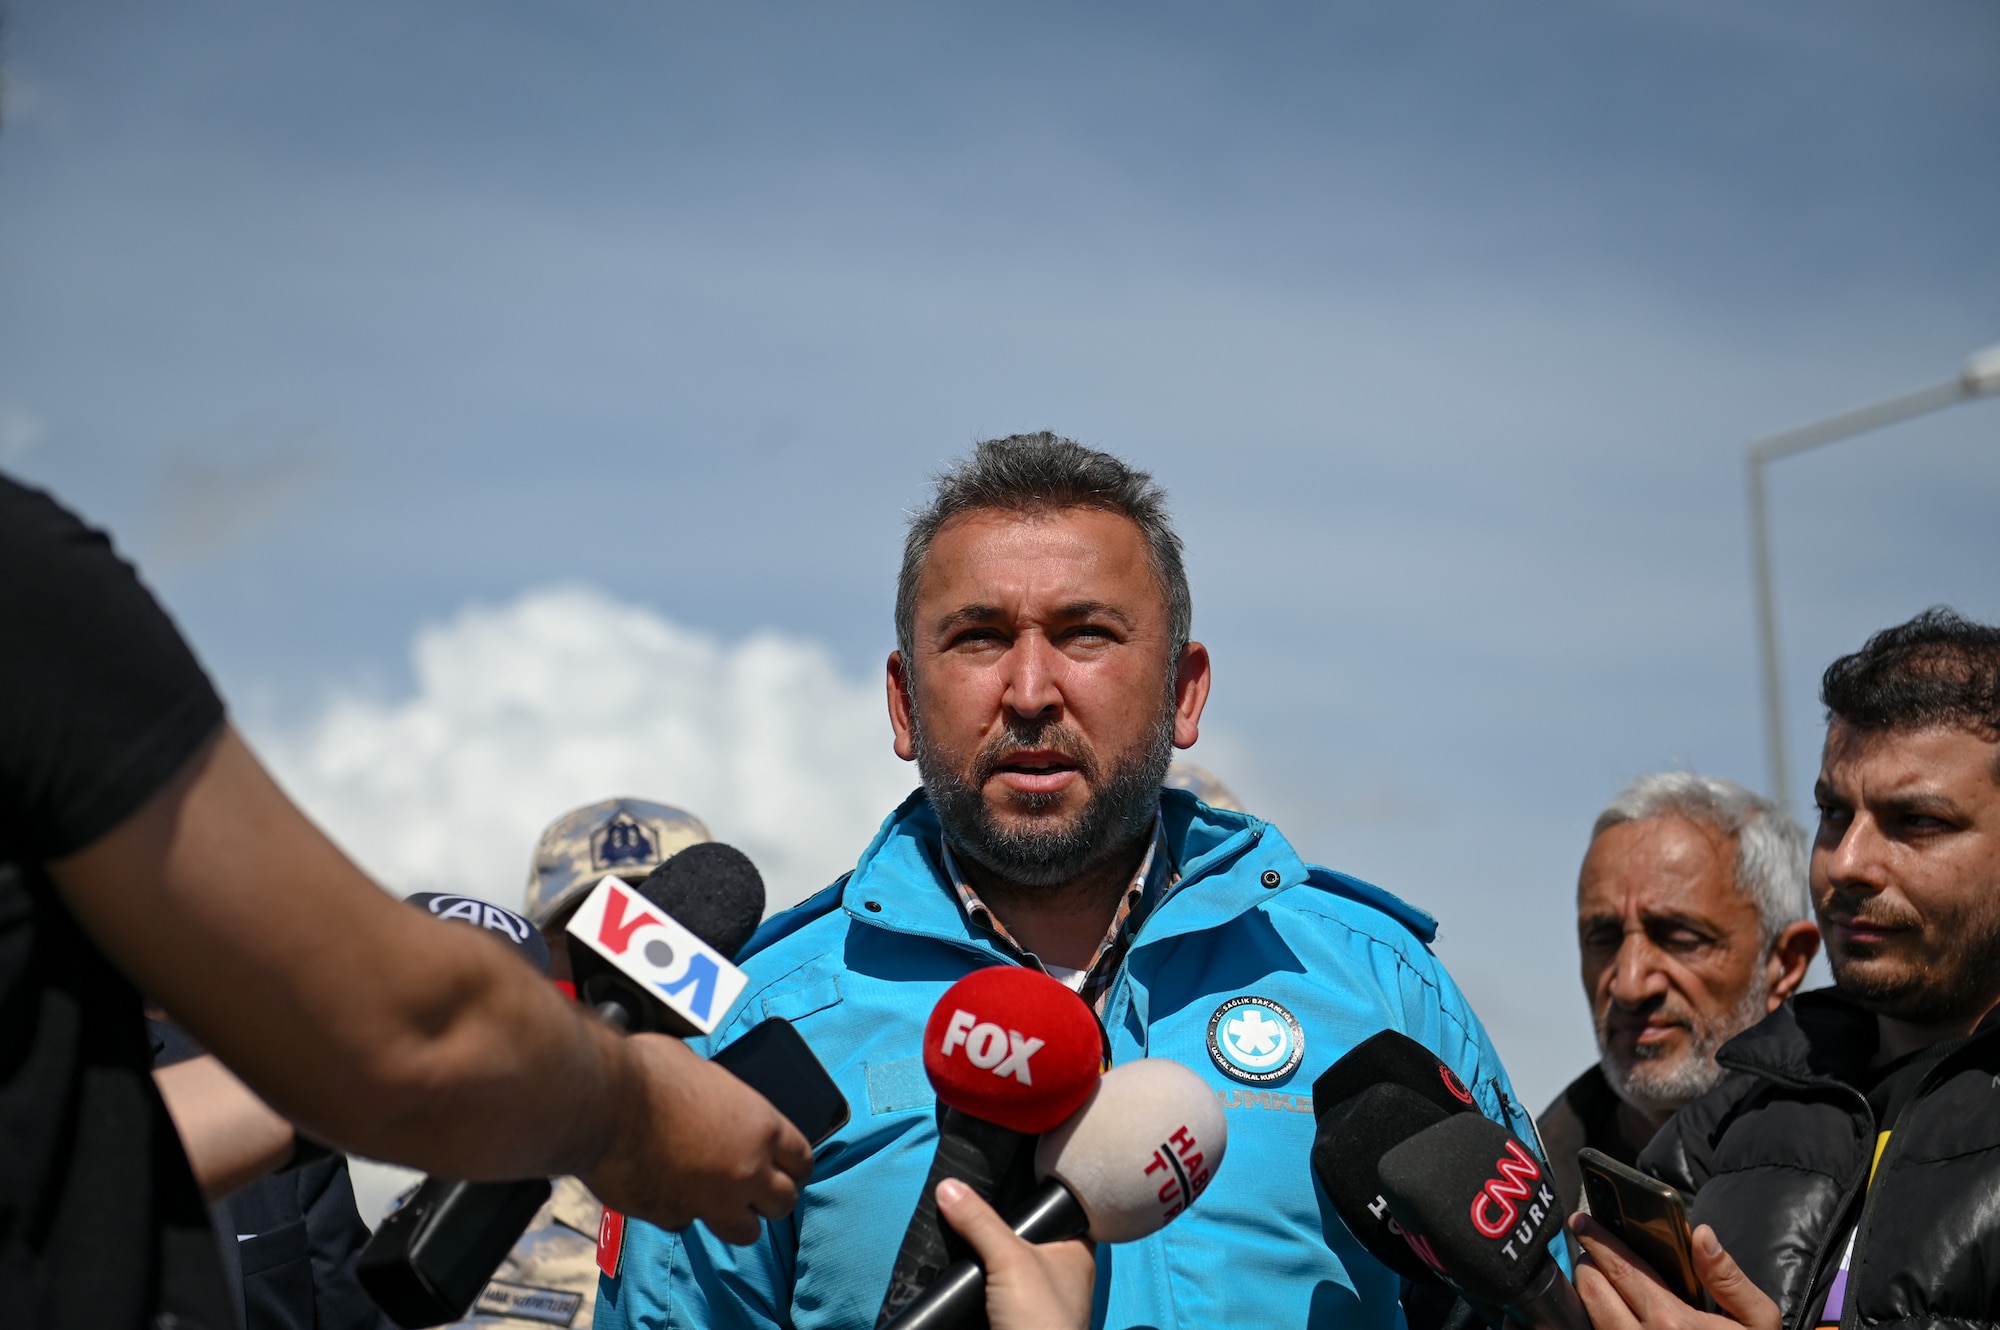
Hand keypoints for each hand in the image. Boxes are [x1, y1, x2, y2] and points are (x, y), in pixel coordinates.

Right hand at [582, 1033, 813, 1243]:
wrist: (602, 1104)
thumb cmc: (650, 1073)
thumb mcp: (703, 1071)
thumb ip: (721, 1099)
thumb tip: (713, 1099)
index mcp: (762, 1128)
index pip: (802, 1160)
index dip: (797, 1166)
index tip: (791, 1169)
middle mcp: (745, 1171)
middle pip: (783, 1203)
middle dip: (771, 1197)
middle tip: (757, 1188)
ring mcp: (709, 1201)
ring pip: (745, 1232)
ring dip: (736, 1217)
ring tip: (722, 1202)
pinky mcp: (670, 1217)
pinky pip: (687, 1223)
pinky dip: (681, 1212)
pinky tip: (668, 1192)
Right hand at [937, 1178, 1096, 1329]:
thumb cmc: (1041, 1321)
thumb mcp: (1010, 1259)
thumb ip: (980, 1221)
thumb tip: (949, 1187)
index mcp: (1076, 1251)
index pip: (1058, 1208)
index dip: (1034, 1192)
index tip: (1006, 1171)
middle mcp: (1059, 1272)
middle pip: (1023, 1235)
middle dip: (996, 1224)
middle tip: (969, 1198)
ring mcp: (1035, 1297)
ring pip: (1004, 1261)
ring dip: (983, 1253)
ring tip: (957, 1225)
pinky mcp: (1011, 1316)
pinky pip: (990, 1286)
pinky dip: (976, 1279)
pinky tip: (960, 1265)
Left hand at [1572, 1213, 1779, 1329]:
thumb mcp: (1757, 1321)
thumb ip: (1727, 1277)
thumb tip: (1702, 1235)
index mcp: (1673, 1323)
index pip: (1622, 1269)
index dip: (1598, 1240)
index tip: (1582, 1221)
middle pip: (1592, 1290)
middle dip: (1588, 1263)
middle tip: (1591, 1248)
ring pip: (1588, 1315)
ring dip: (1588, 1291)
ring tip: (1598, 1275)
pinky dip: (1595, 1317)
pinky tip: (1609, 1307)